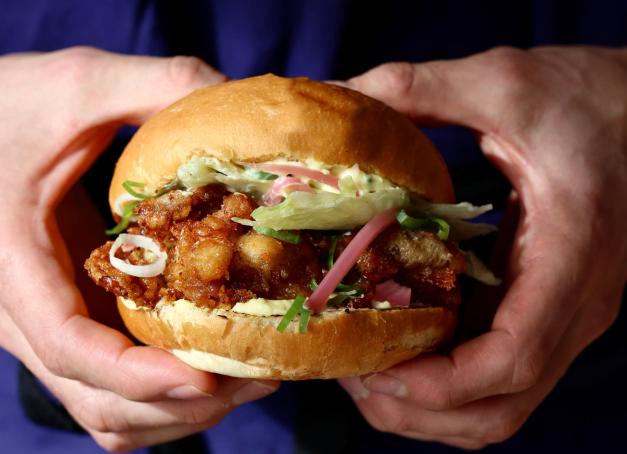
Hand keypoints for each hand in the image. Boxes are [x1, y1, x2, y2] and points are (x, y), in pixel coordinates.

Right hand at [0, 47, 277, 450]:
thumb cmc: (13, 103)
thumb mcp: (82, 84)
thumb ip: (157, 85)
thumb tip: (239, 100)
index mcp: (16, 264)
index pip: (69, 349)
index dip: (138, 377)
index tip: (206, 375)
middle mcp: (28, 313)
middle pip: (99, 400)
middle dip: (179, 404)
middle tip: (256, 378)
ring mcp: (52, 323)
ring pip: (106, 410)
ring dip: (176, 412)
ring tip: (248, 380)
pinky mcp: (75, 319)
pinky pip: (111, 389)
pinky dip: (161, 399)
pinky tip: (212, 367)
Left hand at [338, 46, 626, 448]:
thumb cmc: (590, 99)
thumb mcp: (504, 84)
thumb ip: (421, 87)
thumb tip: (341, 92)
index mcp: (569, 259)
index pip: (510, 360)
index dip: (437, 384)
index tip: (372, 369)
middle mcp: (574, 306)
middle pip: (498, 406)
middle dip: (420, 409)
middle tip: (354, 376)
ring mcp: (562, 313)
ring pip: (498, 401)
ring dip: (430, 404)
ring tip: (368, 371)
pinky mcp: (545, 306)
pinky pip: (495, 369)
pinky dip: (446, 377)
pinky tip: (401, 344)